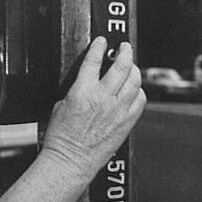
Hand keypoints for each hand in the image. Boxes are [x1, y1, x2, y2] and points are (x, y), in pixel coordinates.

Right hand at [43, 36, 145, 180]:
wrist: (70, 159)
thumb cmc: (63, 136)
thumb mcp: (62, 104)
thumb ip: (78, 89)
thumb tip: (88, 80)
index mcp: (82, 91)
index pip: (94, 60)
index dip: (99, 46)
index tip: (102, 41)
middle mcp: (102, 98)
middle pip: (121, 66)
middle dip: (125, 51)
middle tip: (125, 48)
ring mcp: (117, 109)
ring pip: (135, 81)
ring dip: (134, 69)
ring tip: (131, 66)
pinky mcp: (126, 122)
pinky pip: (140, 100)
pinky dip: (139, 91)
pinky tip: (134, 89)